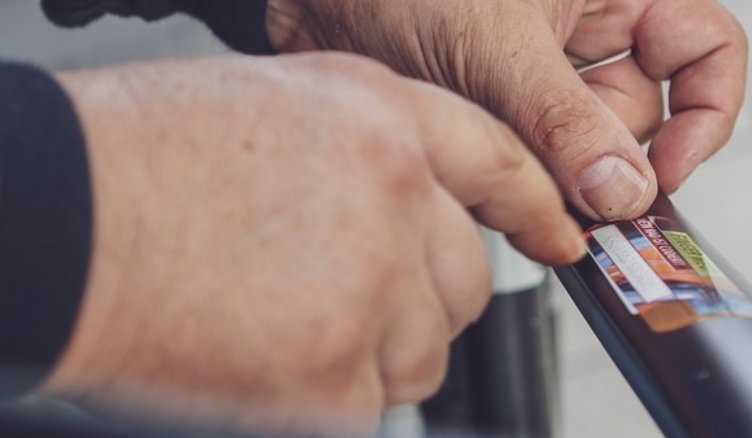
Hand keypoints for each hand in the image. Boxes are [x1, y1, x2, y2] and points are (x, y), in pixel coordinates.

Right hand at [44, 53, 583, 435]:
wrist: (57, 220)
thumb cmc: (137, 159)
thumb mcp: (271, 108)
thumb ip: (361, 156)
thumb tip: (406, 209)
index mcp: (378, 118)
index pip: (498, 163)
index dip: (533, 206)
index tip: (558, 235)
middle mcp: (393, 194)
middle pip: (466, 276)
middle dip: (422, 295)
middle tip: (350, 295)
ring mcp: (373, 285)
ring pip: (427, 347)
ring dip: (376, 348)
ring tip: (285, 319)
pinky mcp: (338, 373)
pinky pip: (370, 400)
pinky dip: (329, 393)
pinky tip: (265, 354)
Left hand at [266, 0, 746, 220]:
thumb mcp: (496, 44)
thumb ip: (566, 123)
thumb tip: (624, 191)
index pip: (704, 50)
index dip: (701, 117)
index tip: (660, 177)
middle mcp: (587, 27)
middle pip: (640, 113)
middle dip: (606, 159)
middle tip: (571, 196)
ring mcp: (544, 71)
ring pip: (585, 145)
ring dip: (556, 175)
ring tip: (510, 170)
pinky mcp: (504, 105)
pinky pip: (537, 158)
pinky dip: (522, 180)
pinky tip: (491, 176)